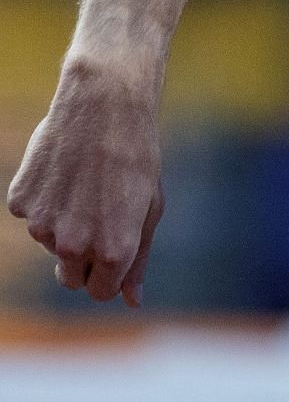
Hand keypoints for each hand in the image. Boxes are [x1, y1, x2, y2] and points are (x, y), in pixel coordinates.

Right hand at [7, 60, 165, 306]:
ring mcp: (41, 226)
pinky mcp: (19, 203)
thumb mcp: (150, 209)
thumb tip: (132, 301)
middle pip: (71, 278)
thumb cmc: (136, 158)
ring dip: (67, 224)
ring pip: (51, 243)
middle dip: (86, 259)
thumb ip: (138, 259)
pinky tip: (65, 172)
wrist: (104, 107)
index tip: (115, 252)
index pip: (101, 292)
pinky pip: (32, 214)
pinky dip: (46, 201)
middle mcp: (74, 246)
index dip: (109, 274)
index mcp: (113, 251)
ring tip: (88, 184)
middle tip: (102, 219)